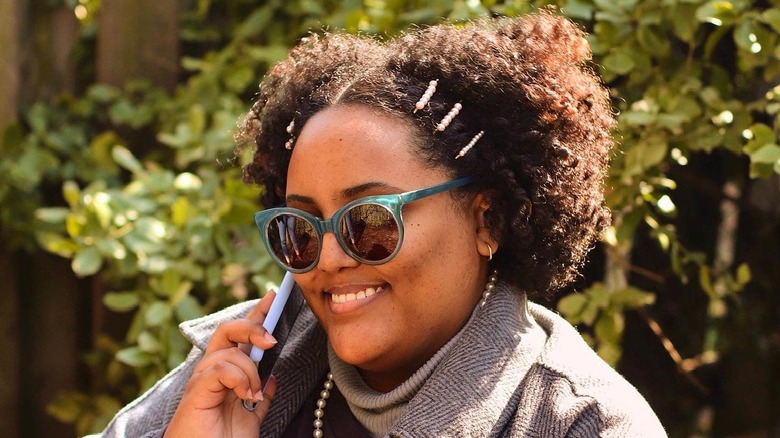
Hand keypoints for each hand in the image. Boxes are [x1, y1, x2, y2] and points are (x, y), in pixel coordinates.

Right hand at [164, 291, 279, 437]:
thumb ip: (260, 395)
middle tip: (272, 340)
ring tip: (253, 395)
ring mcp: (201, 381)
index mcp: (225, 374)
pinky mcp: (196, 392)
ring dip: (250, 370)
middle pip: (227, 330)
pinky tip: (245, 397)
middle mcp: (210, 371)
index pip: (240, 335)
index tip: (273, 295)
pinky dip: (239, 379)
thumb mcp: (250, 417)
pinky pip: (220, 368)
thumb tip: (273, 376)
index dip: (256, 313)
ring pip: (228, 350)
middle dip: (252, 326)